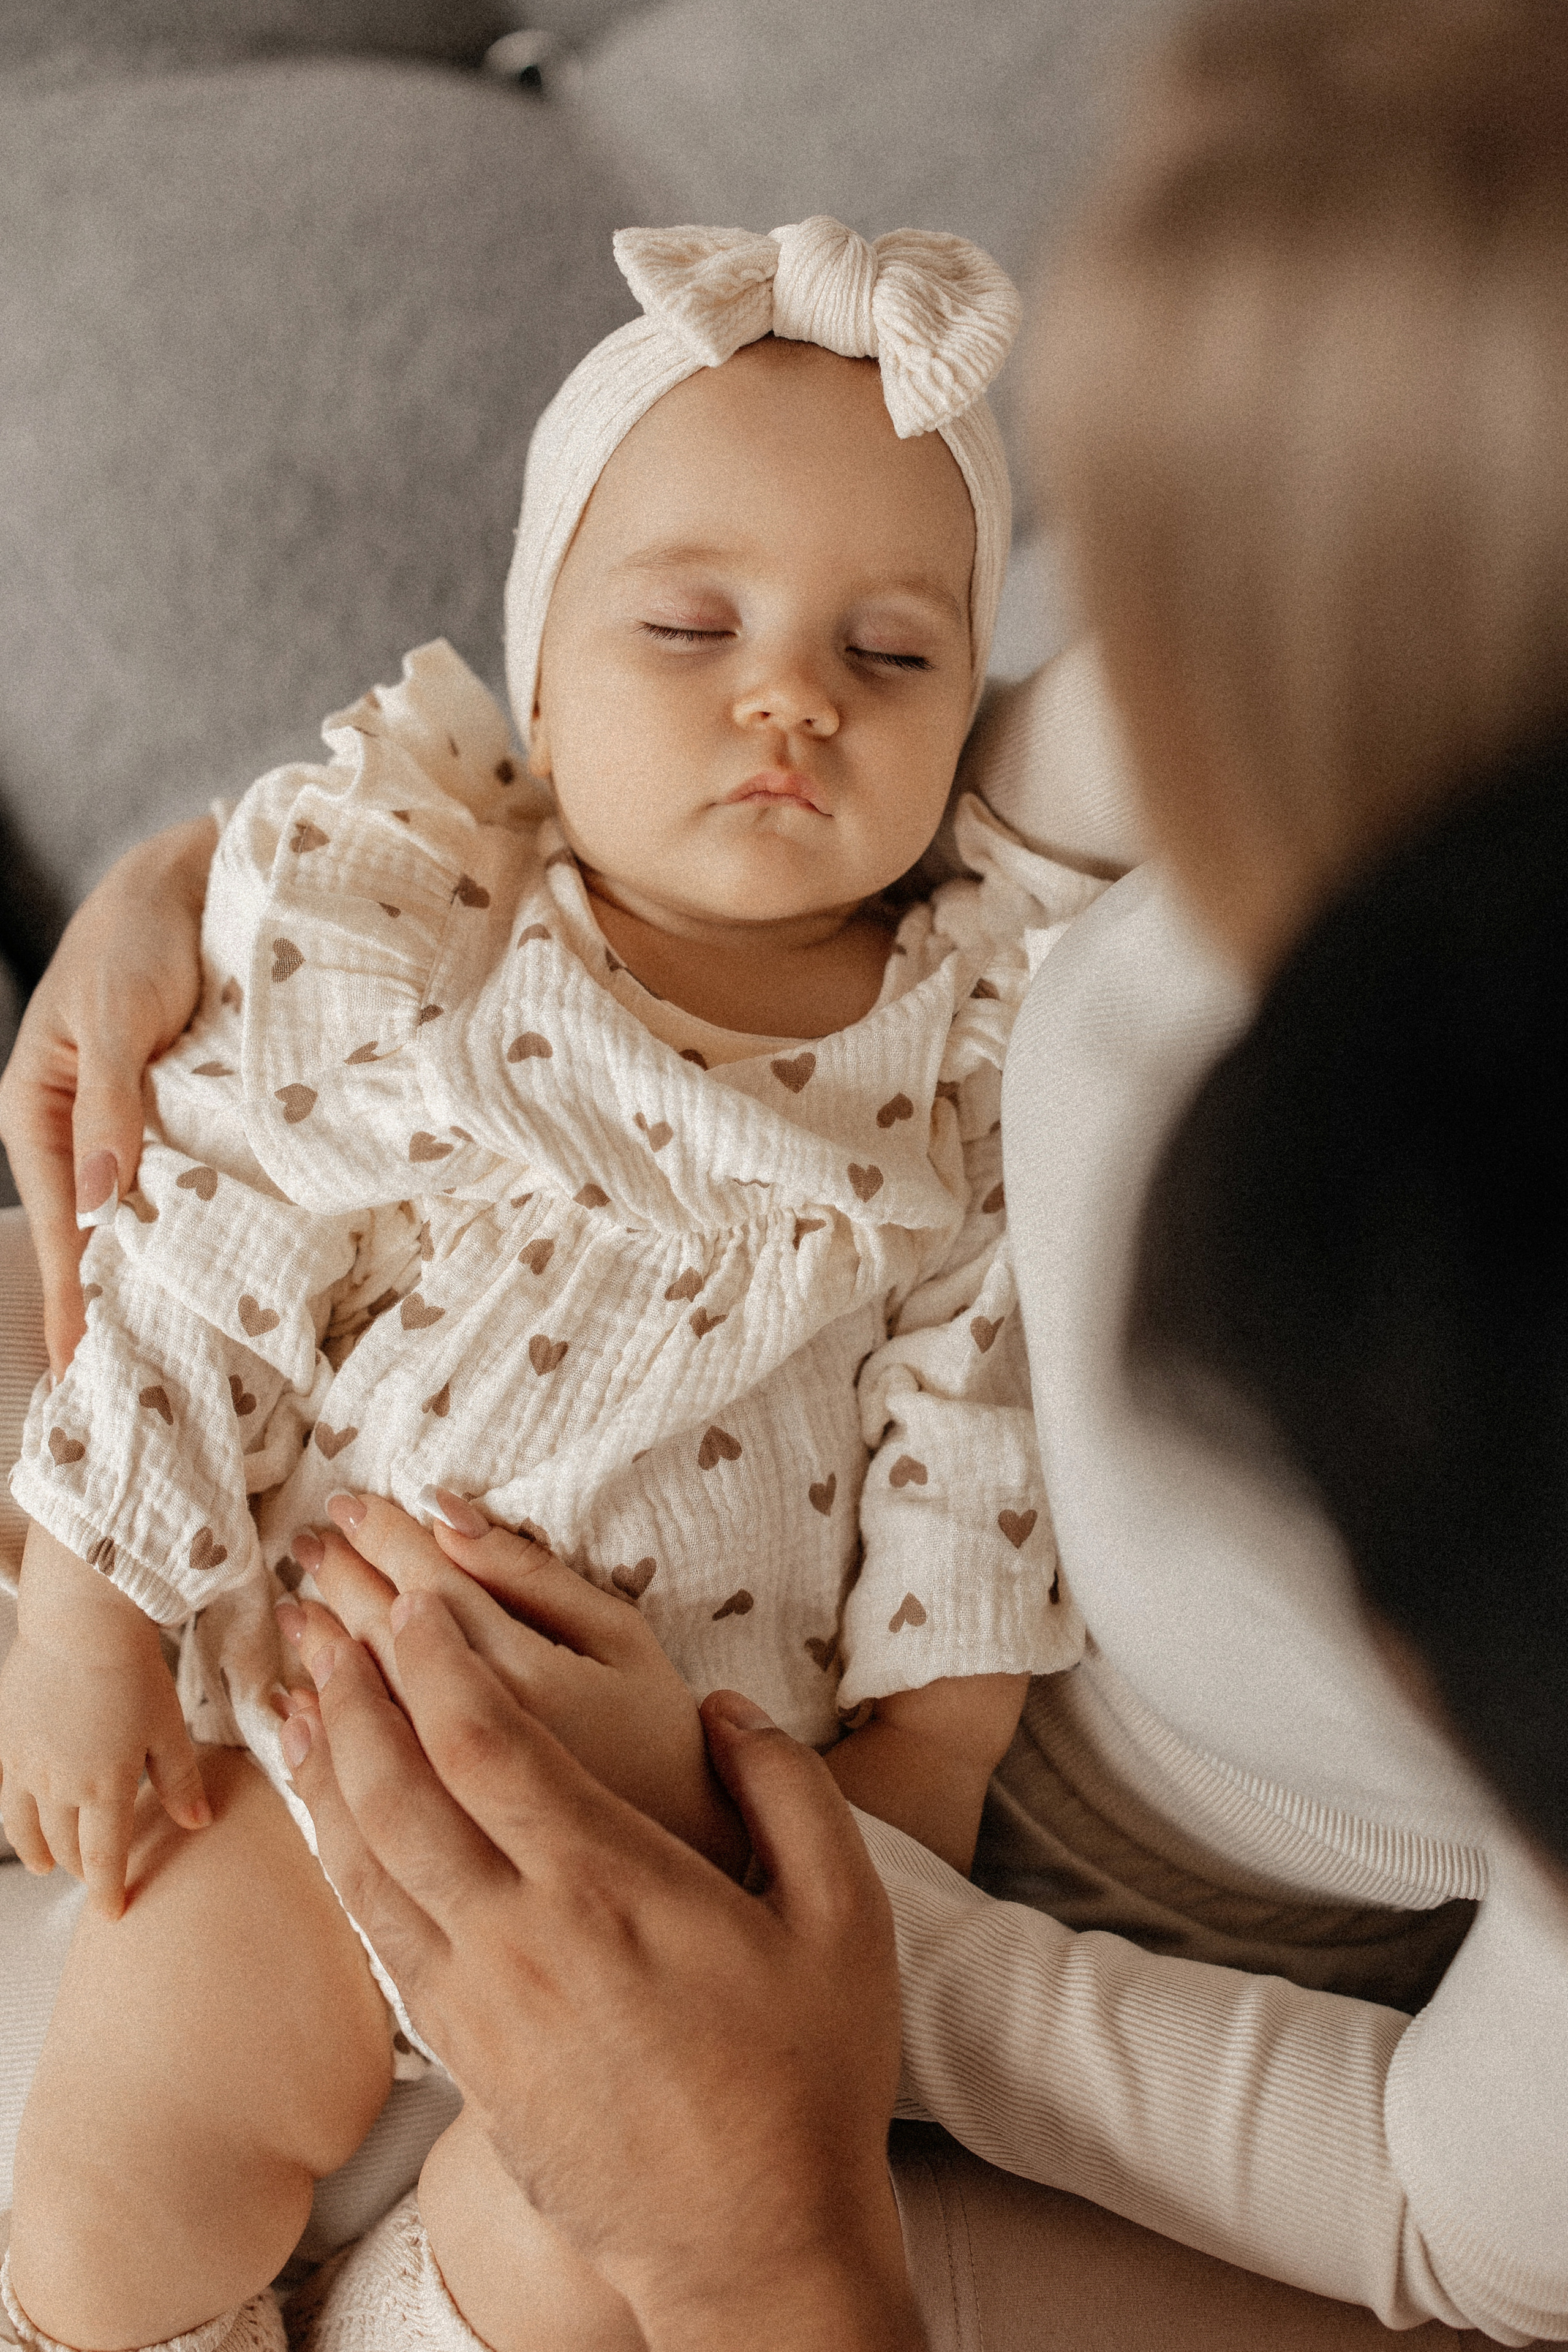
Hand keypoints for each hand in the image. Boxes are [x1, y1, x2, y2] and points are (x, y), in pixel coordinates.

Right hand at [0, 815, 215, 1377]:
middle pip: (92, 1236)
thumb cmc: (139, 938)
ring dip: (153, 1275)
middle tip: (132, 1389)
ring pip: (137, 1216)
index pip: (61, 1225)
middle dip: (109, 1305)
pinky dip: (191, 1226)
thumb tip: (105, 1201)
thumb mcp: (117, 1017)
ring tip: (175, 1351)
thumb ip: (115, 1105)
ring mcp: (128, 1125)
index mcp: (39, 1111)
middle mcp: (79, 1129)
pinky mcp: (177, 1114)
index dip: (72, 1298)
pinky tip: (215, 1269)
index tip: (84, 1370)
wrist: (194, 879)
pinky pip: (180, 1183)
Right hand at [0, 1523, 210, 1917]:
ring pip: (27, 1829)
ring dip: (40, 1852)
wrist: (80, 1623)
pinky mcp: (5, 1742)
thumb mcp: (168, 1728)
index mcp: (104, 1788)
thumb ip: (179, 1781)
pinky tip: (23, 1820)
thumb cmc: (132, 1670)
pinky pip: (5, 1796)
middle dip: (83, 1869)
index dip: (110, 1891)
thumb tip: (197, 1823)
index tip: (115, 1913)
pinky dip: (15, 1819)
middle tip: (95, 1878)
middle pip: (67, 1847)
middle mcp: (59, 1786)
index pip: (105, 1859)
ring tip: (50, 1864)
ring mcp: (25, 1766)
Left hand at [282, 1605, 922, 2351]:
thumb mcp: (850, 1918)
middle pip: (397, 1791)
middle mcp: (524, 1938)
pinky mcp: (464, 2060)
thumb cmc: (809, 2078)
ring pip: (366, 1866)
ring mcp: (480, 2005)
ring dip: (327, 1774)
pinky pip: (378, 1938)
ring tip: (301, 1703)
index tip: (415, 1605)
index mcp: (613, 1887)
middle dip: (355, 1697)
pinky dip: (342, 1864)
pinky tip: (336, 1829)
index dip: (435, 1663)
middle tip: (328, 1626)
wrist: (755, 2247)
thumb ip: (791, 1790)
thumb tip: (728, 1710)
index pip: (487, 1743)